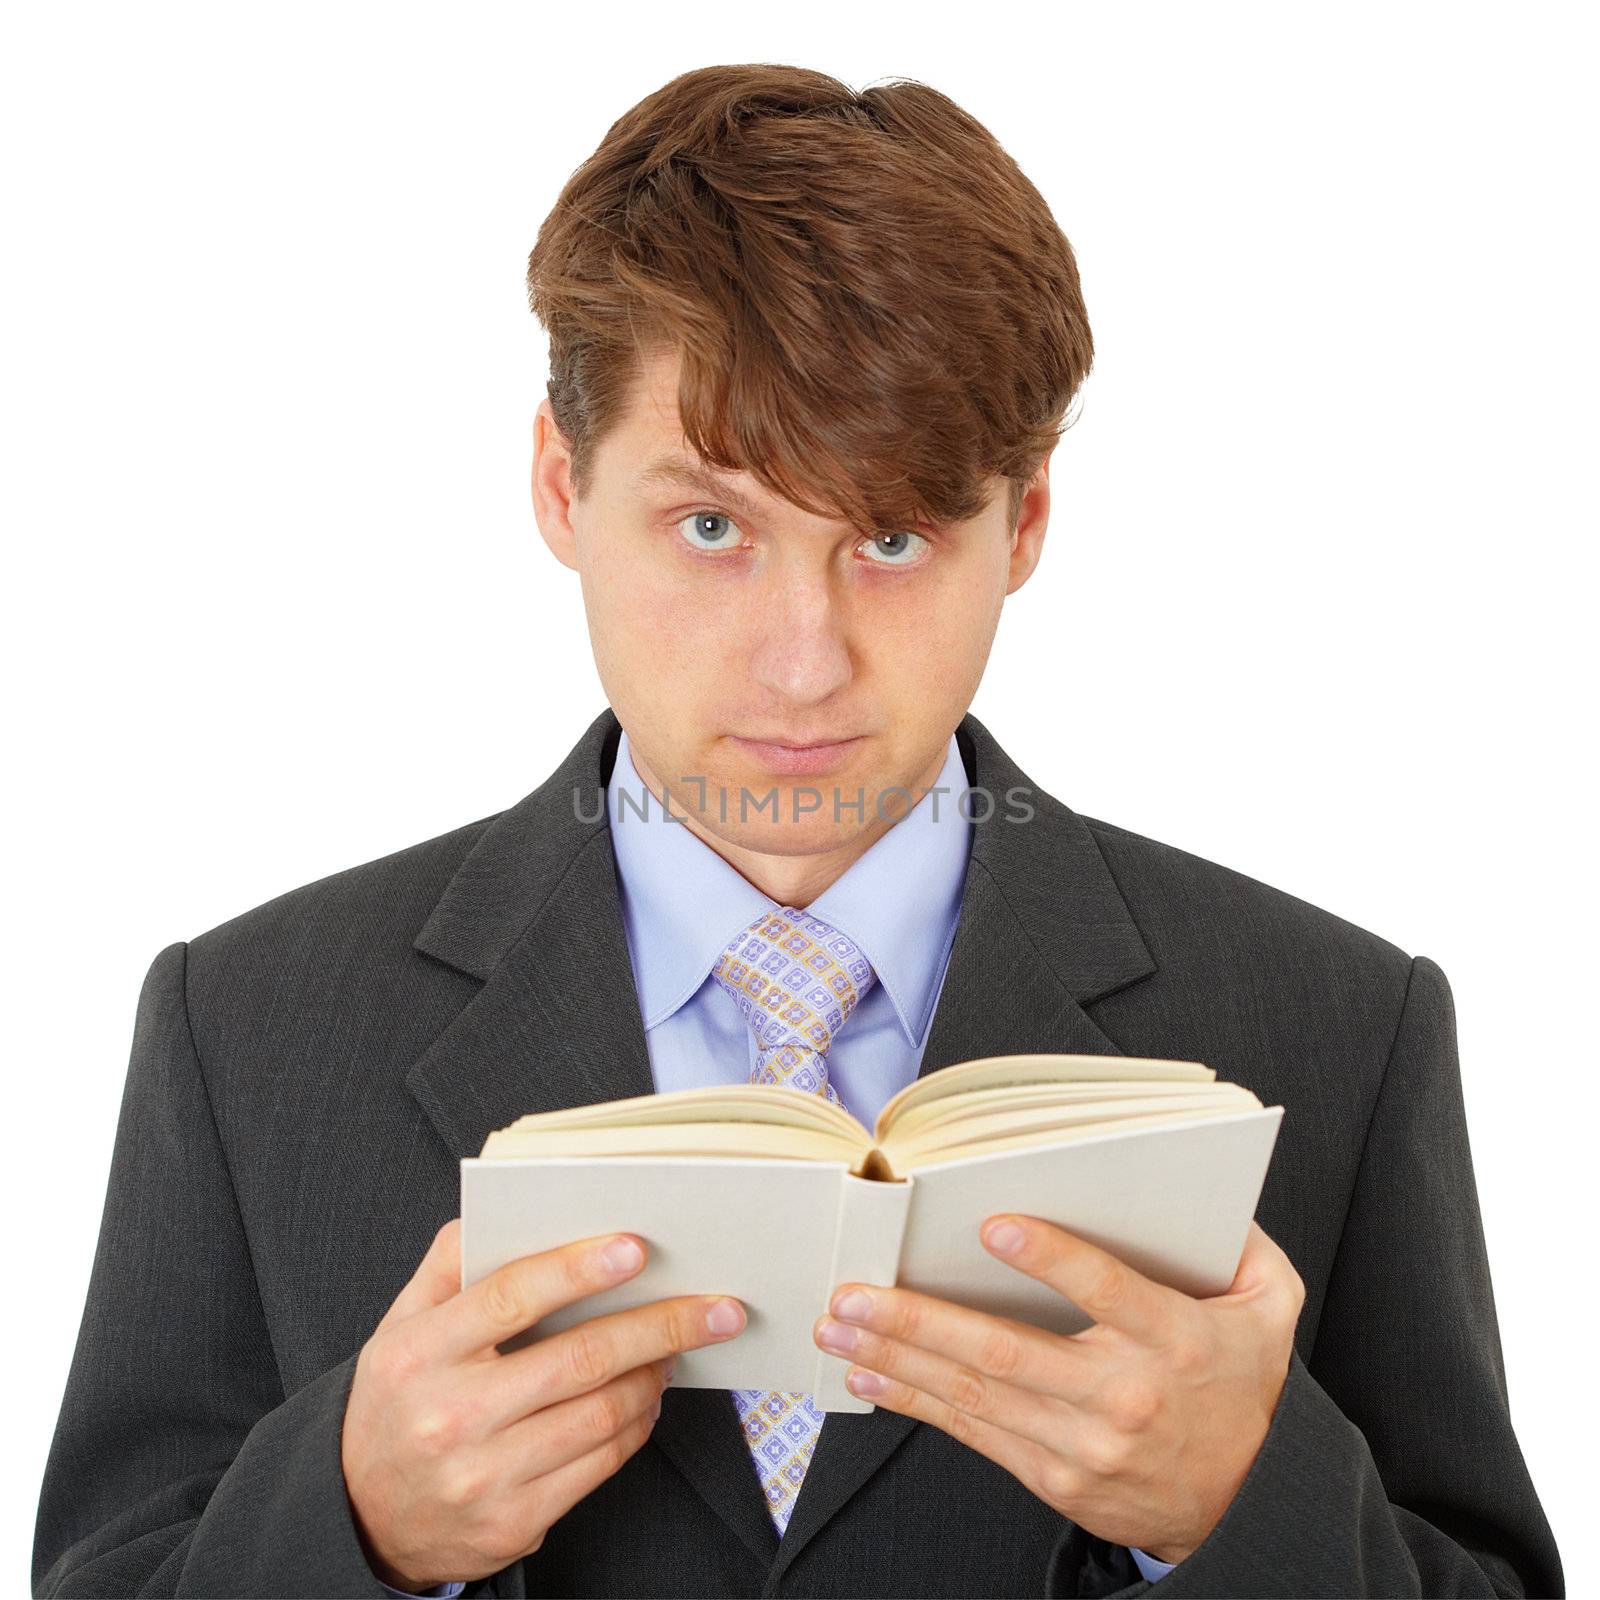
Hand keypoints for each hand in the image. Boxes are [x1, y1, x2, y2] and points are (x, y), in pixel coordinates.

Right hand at [342, 1218, 747, 1590]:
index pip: (511, 1296)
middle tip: (716, 1306)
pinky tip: (647, 1397)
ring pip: (600, 1415)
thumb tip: (509, 1207)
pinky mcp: (514, 1523)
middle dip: (659, 1326)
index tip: (637, 1247)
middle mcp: (450, 1415)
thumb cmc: (399, 1399)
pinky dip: (636, 1425)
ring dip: (654, 1375)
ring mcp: (483, 1475)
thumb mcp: (400, 1324)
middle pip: (578, 1359)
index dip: (579, 1268)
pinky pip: (598, 1465)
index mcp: (419, 1352)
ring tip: (678, 1347)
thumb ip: (450, 1262)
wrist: (363, 1515)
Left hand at [811, 1217, 1303, 1563]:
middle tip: (857, 1290)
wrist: (1244, 1504)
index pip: (1106, 1292)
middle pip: (1008, 1353)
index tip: (992, 1224)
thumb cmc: (1243, 1386)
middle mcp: (1123, 1396)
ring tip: (840, 1324)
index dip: (1051, 1258)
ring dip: (898, 1357)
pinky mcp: (1056, 1477)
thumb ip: (1245, 1245)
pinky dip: (915, 1402)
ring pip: (976, 1396)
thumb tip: (1209, 1193)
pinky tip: (869, 1373)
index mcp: (1174, 1340)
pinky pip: (975, 1433)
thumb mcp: (1269, 1306)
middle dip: (921, 1320)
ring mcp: (1084, 1445)